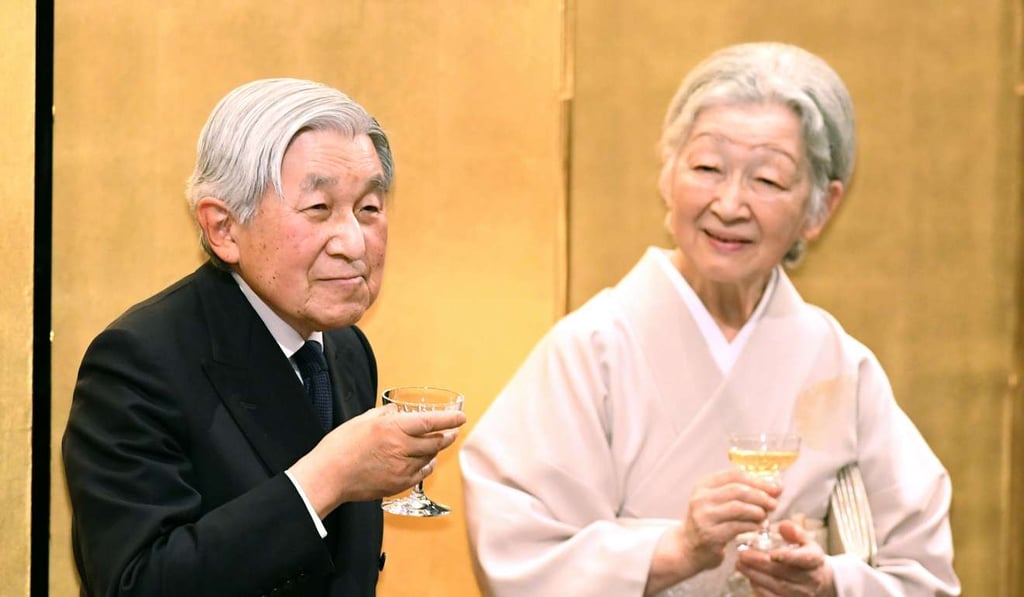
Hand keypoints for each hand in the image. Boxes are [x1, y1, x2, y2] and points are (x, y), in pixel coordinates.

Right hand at [288, 404, 466, 515]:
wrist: (329, 476)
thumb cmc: (340, 447)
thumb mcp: (362, 420)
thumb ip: (385, 415)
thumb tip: (397, 413)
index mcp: (392, 428)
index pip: (430, 422)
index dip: (449, 419)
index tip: (461, 417)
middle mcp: (401, 448)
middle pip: (436, 442)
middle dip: (448, 435)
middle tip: (453, 430)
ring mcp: (401, 468)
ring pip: (430, 457)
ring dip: (436, 450)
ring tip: (439, 443)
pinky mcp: (398, 484)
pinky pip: (421, 473)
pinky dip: (427, 465)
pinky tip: (426, 461)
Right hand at [645, 470, 780, 594]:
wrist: (688, 547)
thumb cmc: (710, 522)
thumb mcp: (718, 501)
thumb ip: (743, 493)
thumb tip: (776, 487)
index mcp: (704, 485)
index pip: (734, 475)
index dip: (758, 480)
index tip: (775, 488)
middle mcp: (701, 498)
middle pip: (738, 490)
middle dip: (761, 496)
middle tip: (774, 504)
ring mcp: (704, 517)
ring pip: (738, 508)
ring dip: (758, 511)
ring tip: (765, 516)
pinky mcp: (710, 535)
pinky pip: (737, 527)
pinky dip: (752, 526)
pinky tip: (758, 527)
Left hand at [735, 520, 835, 596]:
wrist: (818, 580)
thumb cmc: (806, 555)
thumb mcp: (805, 541)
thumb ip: (795, 531)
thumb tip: (783, 526)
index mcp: (814, 559)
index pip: (803, 559)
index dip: (788, 557)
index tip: (772, 554)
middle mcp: (810, 579)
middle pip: (784, 573)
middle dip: (760, 564)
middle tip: (742, 556)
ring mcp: (801, 593)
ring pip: (777, 587)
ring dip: (756, 576)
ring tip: (740, 565)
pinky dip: (759, 588)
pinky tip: (749, 577)